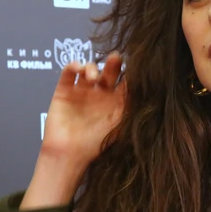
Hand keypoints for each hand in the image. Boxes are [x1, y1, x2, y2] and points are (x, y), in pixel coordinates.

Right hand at [22, 52, 125, 208]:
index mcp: (115, 101)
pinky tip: (78, 68)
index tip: (134, 65)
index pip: (124, 81)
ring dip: (92, 67)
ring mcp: (82, 91)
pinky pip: (68, 73)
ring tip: (93, 77)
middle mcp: (99, 94)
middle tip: (116, 57)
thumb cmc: (96, 143)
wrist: (70, 154)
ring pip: (89, 69)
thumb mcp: (119, 123)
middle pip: (108, 72)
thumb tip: (145, 86)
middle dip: (113, 63)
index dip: (129, 73)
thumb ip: (130, 105)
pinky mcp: (64, 91)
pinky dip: (73, 66)